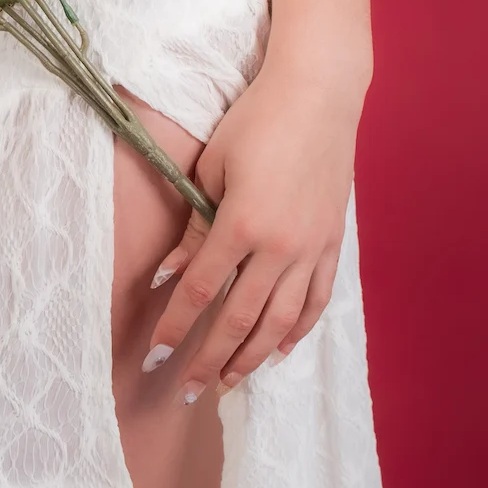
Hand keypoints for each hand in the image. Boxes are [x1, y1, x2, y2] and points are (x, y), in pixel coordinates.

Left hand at [144, 62, 360, 398]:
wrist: (318, 95)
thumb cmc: (257, 120)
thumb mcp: (214, 165)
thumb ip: (195, 224)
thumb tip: (171, 272)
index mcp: (243, 223)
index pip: (201, 290)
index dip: (175, 326)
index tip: (154, 356)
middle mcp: (280, 247)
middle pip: (239, 318)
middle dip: (210, 359)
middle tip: (188, 392)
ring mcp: (311, 249)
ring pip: (280, 321)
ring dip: (252, 357)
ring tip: (229, 382)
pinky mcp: (332, 244)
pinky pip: (316, 300)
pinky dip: (297, 330)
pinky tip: (280, 350)